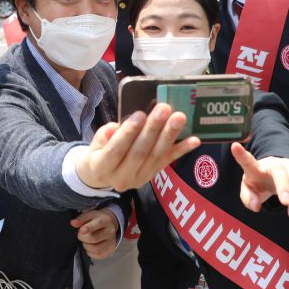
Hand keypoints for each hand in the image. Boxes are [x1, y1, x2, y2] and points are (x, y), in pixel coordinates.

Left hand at [70, 209, 118, 259]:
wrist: (109, 225)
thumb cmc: (96, 219)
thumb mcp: (89, 215)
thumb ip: (81, 219)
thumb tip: (73, 223)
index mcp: (105, 220)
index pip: (98, 224)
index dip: (89, 228)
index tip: (81, 230)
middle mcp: (110, 231)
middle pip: (94, 238)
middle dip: (83, 238)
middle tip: (81, 235)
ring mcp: (111, 242)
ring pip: (96, 249)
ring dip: (86, 246)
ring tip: (85, 241)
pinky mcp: (110, 250)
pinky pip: (98, 255)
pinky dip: (91, 252)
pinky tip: (90, 246)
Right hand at [76, 104, 200, 190]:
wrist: (102, 175)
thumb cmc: (99, 152)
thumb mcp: (94, 144)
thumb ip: (103, 137)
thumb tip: (115, 129)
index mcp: (101, 167)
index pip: (115, 151)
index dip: (128, 133)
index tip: (139, 114)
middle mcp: (121, 178)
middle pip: (139, 152)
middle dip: (153, 129)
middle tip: (164, 109)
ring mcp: (139, 179)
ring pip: (156, 156)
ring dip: (169, 135)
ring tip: (179, 118)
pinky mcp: (152, 176)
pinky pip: (167, 161)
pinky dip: (182, 150)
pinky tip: (194, 140)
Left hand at [231, 142, 288, 219]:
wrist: (276, 175)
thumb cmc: (259, 183)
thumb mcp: (250, 191)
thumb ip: (248, 199)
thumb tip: (255, 206)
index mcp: (255, 168)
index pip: (247, 161)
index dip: (240, 154)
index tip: (234, 146)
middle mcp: (273, 164)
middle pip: (279, 172)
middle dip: (283, 187)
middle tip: (285, 203)